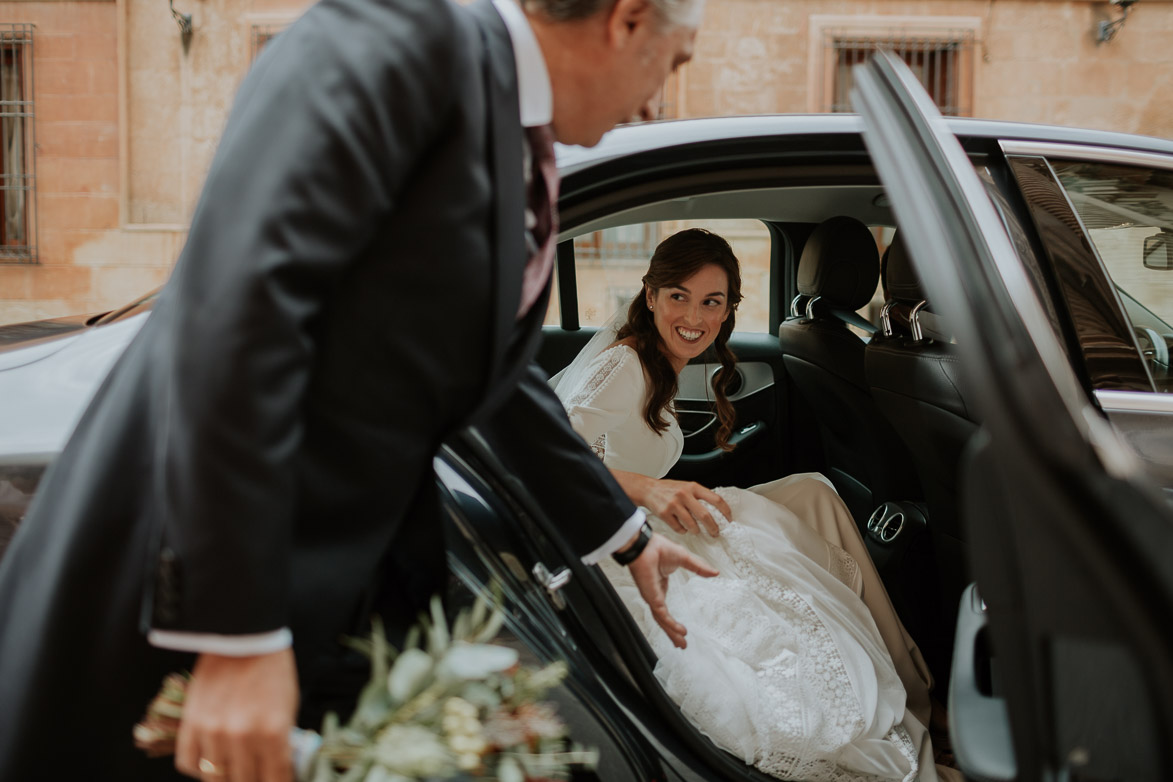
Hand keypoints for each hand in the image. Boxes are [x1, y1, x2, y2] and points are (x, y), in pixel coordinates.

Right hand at [175, 648, 298, 781]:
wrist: (243, 637)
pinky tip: (211, 763)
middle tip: (257, 776)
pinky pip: (188, 763)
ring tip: (236, 771)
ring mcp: (213, 732)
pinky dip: (199, 768)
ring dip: (226, 778)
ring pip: (215, 778)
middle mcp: (242, 737)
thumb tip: (280, 770)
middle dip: (254, 781)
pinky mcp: (191, 723)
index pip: (275, 779)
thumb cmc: (272, 671)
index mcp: (273, 732)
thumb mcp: (289, 708)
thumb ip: (283, 743)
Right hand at [613, 472, 731, 535]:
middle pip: (705, 515)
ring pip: (692, 524)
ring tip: (697, 531)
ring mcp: (674, 504)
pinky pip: (679, 528)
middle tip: (715, 533)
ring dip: (697, 531)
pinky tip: (683, 528)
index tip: (729, 519)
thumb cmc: (669, 489)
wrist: (648, 489)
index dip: (725, 511)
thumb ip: (699, 495)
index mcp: (693, 487)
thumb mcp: (686, 486)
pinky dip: (683, 531)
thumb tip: (717, 510)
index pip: (716, 499)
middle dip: (713, 527)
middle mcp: (684, 494)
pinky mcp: (664, 513)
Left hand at [626, 533, 718, 648]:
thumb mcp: (684, 559)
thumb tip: (715, 573)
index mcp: (659, 587)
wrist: (645, 545)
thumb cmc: (659, 548)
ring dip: (672, 633)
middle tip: (681, 645)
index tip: (682, 631)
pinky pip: (662, 615)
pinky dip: (670, 624)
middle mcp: (655, 595)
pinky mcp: (652, 598)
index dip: (673, 621)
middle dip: (672, 633)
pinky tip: (679, 631)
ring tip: (681, 644)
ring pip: (662, 620)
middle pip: (664, 619)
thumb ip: (699, 568)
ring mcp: (652, 598)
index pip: (665, 609)